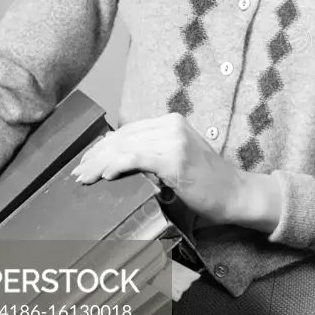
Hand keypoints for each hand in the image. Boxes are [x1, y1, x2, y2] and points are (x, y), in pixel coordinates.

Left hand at [71, 113, 247, 225]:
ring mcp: (174, 140)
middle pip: (122, 138)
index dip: (103, 146)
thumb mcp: (177, 157)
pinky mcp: (175, 159)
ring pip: (125, 147)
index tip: (86, 160)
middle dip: (95, 156)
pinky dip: (117, 165)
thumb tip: (116, 156)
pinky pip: (137, 159)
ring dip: (99, 163)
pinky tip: (104, 175)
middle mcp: (171, 125)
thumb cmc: (207, 182)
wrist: (236, 193)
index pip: (127, 131)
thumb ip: (152, 152)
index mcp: (170, 122)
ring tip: (84, 177)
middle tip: (77, 172)